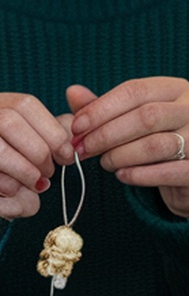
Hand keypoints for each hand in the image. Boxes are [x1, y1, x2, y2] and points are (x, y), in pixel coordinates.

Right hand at [0, 93, 75, 218]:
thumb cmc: (16, 157)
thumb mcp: (33, 139)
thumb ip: (53, 130)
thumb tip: (73, 126)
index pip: (26, 105)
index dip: (50, 130)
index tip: (67, 155)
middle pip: (9, 122)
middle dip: (38, 151)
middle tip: (49, 172)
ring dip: (24, 169)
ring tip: (37, 183)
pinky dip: (7, 183)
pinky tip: (14, 190)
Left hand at [68, 80, 188, 218]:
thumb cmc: (156, 140)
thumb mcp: (131, 119)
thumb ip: (103, 108)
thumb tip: (72, 92)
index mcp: (177, 89)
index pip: (135, 91)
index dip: (102, 108)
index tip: (76, 126)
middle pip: (146, 117)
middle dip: (107, 134)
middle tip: (82, 149)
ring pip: (154, 145)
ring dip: (120, 156)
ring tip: (104, 163)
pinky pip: (165, 172)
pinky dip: (137, 175)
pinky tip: (122, 175)